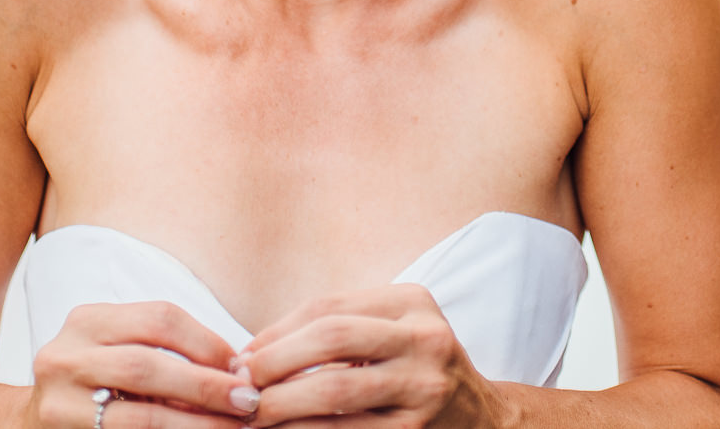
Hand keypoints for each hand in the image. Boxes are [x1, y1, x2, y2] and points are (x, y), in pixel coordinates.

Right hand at [27, 300, 263, 428]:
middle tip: (248, 401)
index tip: (241, 365)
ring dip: (195, 424)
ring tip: (232, 427)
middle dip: (205, 385)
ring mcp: (58, 403)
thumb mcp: (120, 351)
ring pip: (140, 417)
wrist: (29, 424)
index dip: (207, 341)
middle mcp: (65, 356)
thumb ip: (167, 354)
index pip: (159, 317)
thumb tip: (238, 370)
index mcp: (87, 320)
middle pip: (148, 366)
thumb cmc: (95, 383)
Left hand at [236, 284, 494, 428]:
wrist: (480, 418)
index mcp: (412, 302)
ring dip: (283, 405)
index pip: (329, 308)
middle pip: (332, 340)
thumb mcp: (389, 331)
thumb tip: (250, 353)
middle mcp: (425, 338)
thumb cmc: (414, 368)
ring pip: (336, 392)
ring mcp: (425, 388)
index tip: (242, 357)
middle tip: (239, 386)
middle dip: (275, 363)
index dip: (277, 332)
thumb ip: (332, 330)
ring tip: (252, 415)